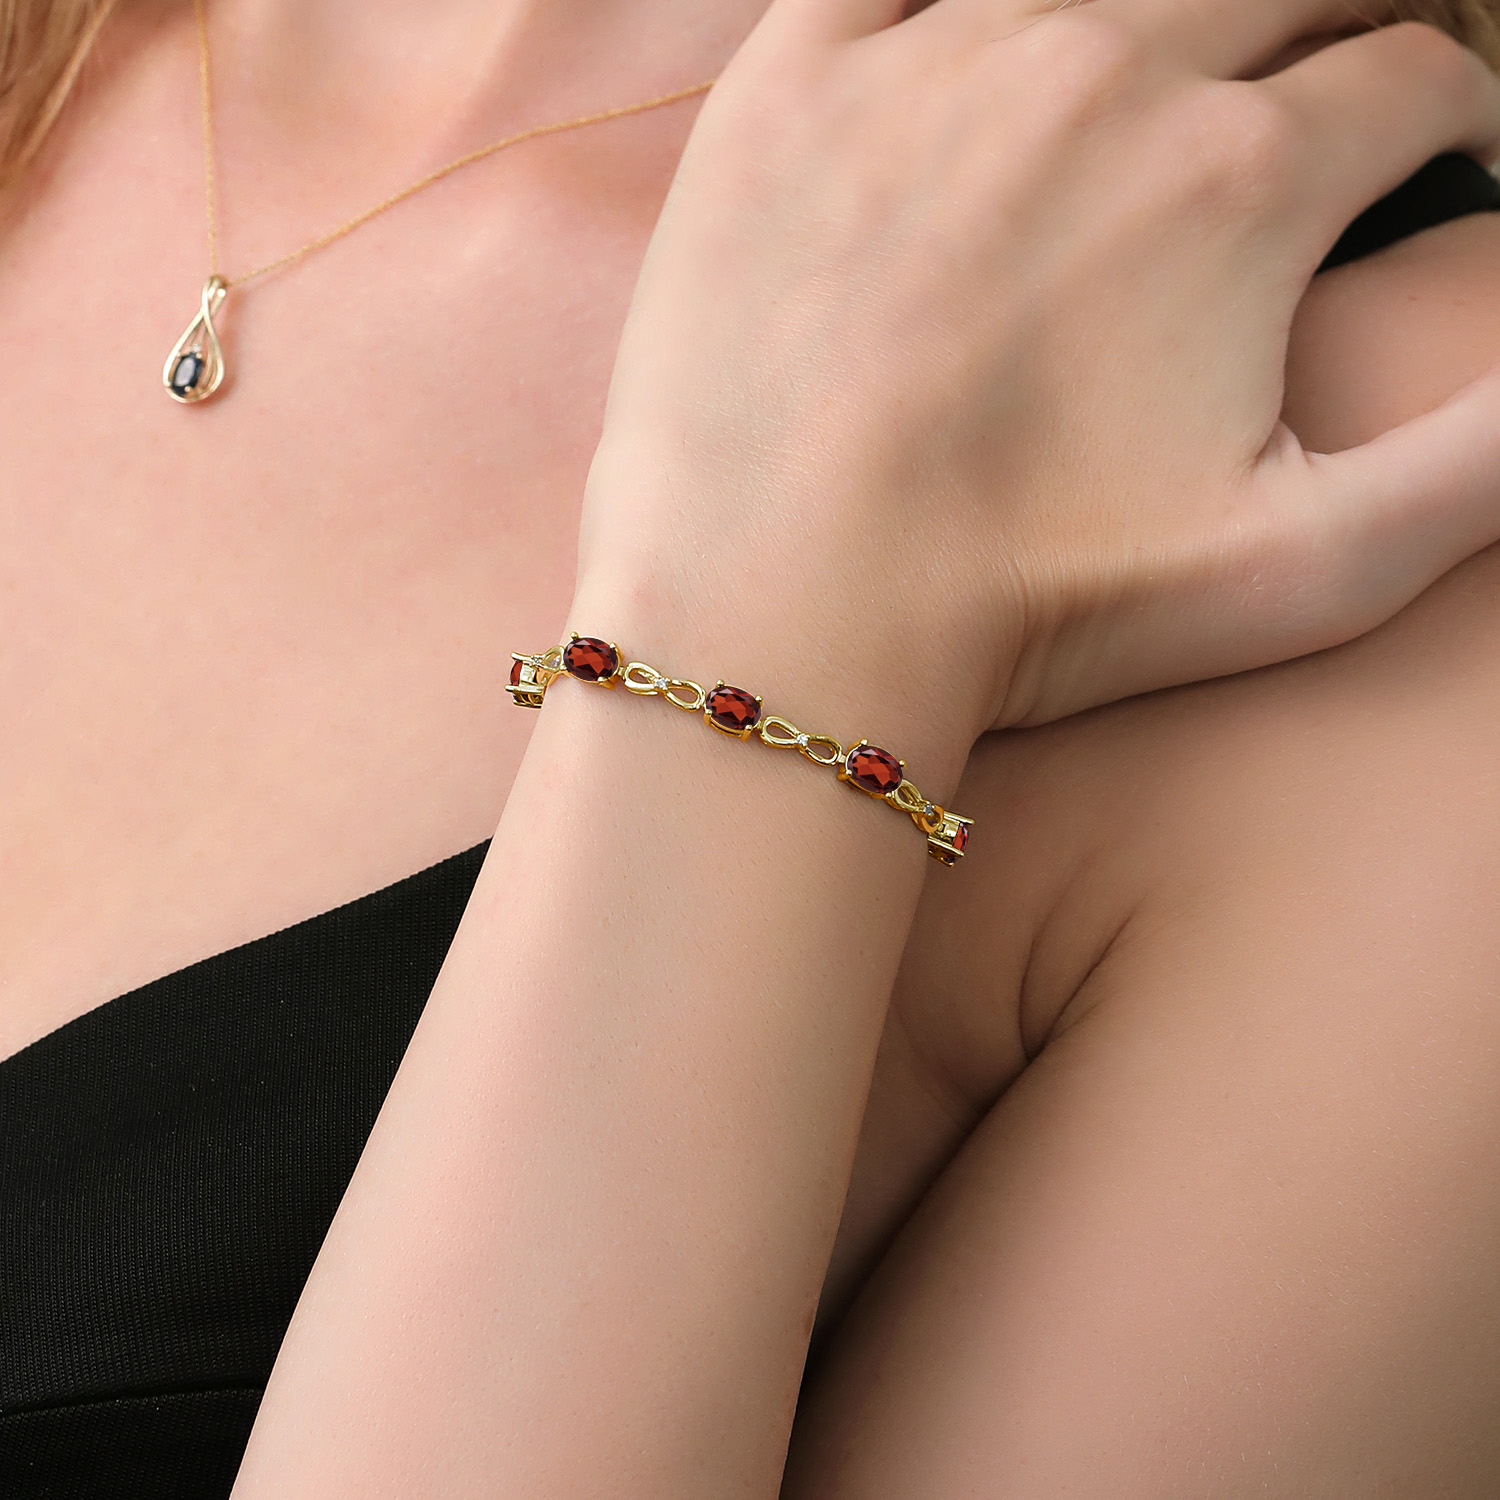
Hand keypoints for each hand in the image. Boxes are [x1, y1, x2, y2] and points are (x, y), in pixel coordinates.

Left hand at [575, 0, 1499, 742]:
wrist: (779, 618)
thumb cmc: (1032, 612)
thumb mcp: (1308, 569)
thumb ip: (1484, 459)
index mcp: (1241, 179)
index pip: (1408, 80)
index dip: (1443, 113)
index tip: (1427, 151)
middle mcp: (1100, 75)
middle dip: (1341, 13)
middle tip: (1327, 68)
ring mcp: (929, 63)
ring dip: (1174, 2)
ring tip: (1177, 58)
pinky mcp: (786, 84)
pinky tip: (988, 49)